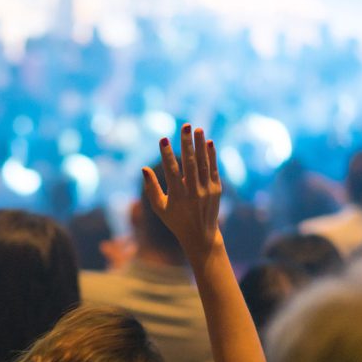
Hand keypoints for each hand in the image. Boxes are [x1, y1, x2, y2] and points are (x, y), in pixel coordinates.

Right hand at [143, 125, 221, 260]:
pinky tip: (208, 142)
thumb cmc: (175, 220)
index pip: (172, 171)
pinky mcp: (217, 189)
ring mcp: (207, 190)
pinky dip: (212, 155)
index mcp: (177, 196)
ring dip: (200, 145)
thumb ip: (151, 188)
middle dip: (187, 143)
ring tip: (197, 129)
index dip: (166, 155)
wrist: (200, 235)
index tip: (163, 139)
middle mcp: (194, 192)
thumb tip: (144, 168)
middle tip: (185, 126)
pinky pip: (214, 169)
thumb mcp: (159, 208)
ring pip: (204, 164)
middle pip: (190, 163)